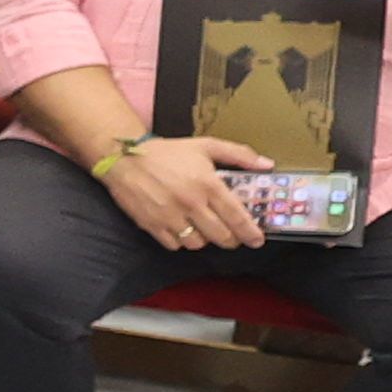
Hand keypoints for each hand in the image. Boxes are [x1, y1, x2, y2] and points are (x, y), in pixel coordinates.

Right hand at [103, 133, 273, 252]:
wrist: (124, 157)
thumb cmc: (167, 152)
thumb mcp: (205, 146)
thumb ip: (239, 154)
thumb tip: (267, 165)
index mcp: (208, 184)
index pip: (236, 216)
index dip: (250, 232)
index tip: (257, 240)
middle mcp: (191, 203)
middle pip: (221, 235)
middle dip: (231, 240)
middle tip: (232, 237)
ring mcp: (170, 216)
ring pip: (198, 243)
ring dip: (204, 240)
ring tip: (204, 230)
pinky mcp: (152, 225)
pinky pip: (175, 245)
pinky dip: (181, 242)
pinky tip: (182, 230)